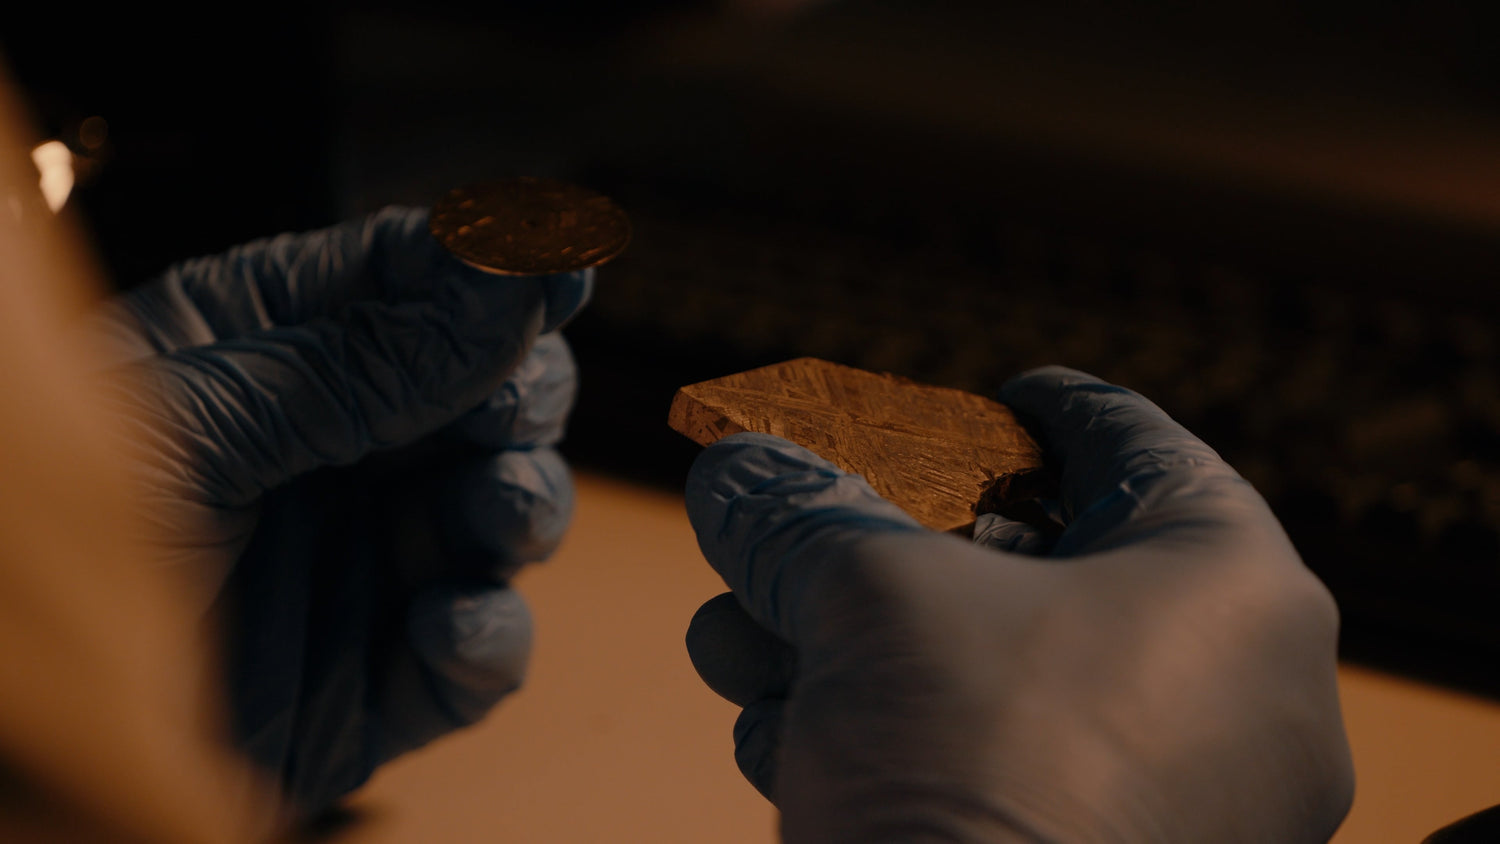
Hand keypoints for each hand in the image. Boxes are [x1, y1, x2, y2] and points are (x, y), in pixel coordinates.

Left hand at [90, 207, 589, 815]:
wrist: (8, 757)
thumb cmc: (31, 556)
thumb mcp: (190, 432)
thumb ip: (360, 363)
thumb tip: (507, 284)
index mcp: (267, 356)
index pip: (408, 283)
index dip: (492, 271)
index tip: (559, 265)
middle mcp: (333, 452)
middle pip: (486, 393)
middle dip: (519, 396)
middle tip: (505, 412)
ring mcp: (365, 563)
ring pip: (507, 511)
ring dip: (523, 504)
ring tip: (496, 511)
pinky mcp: (383, 677)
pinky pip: (482, 649)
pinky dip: (487, 637)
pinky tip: (446, 624)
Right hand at [684, 366, 1353, 841]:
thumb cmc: (972, 772)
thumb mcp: (869, 600)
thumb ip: (803, 515)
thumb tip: (731, 471)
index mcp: (1231, 586)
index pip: (1129, 444)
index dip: (1039, 410)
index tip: (990, 402)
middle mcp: (1240, 695)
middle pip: (1033, 572)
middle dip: (882, 551)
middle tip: (805, 527)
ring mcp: (1189, 803)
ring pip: (996, 682)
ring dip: (852, 650)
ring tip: (739, 639)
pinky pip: (1004, 772)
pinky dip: (893, 739)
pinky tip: (778, 733)